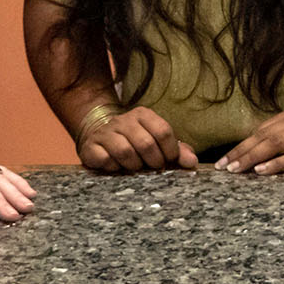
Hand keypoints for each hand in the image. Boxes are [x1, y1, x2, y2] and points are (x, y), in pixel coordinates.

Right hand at [78, 106, 197, 173]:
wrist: (98, 134)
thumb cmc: (134, 141)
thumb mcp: (156, 141)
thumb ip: (177, 150)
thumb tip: (192, 162)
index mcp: (143, 115)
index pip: (163, 131)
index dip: (171, 151)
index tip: (169, 161)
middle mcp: (123, 120)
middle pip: (146, 143)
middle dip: (154, 162)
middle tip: (153, 168)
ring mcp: (105, 132)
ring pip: (125, 152)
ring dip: (134, 166)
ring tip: (136, 168)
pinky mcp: (90, 146)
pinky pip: (105, 160)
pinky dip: (113, 168)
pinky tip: (116, 168)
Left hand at [219, 108, 283, 174]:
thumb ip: (279, 141)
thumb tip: (248, 154)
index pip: (262, 130)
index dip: (242, 144)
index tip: (226, 159)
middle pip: (265, 135)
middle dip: (242, 151)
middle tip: (225, 166)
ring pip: (276, 143)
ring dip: (254, 157)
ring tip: (238, 168)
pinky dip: (276, 163)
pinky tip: (262, 170)